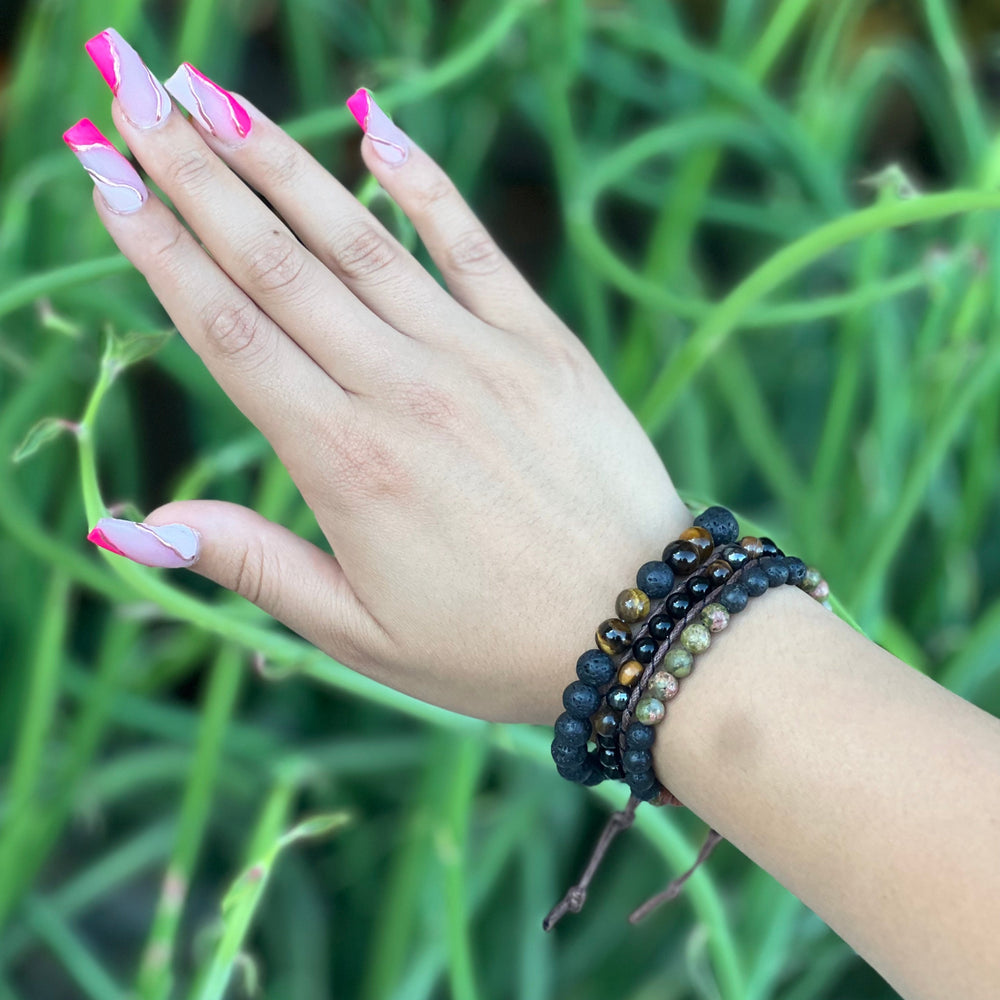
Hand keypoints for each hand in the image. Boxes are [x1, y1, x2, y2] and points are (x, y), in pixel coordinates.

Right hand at [69, 30, 688, 722]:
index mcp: (346, 464)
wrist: (642, 630)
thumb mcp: (359, 634)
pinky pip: (473, 245)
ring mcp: (480, 358)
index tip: (105, 179)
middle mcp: (404, 393)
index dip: (158, 250)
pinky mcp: (544, 346)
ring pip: (360, 241)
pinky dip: (422, 182)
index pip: (228, 333)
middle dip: (194, 174)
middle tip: (132, 96)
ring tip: (214, 96)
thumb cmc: (494, 648)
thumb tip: (131, 528)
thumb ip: (251, 566)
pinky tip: (372, 123)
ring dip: (281, 162)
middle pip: (277, 266)